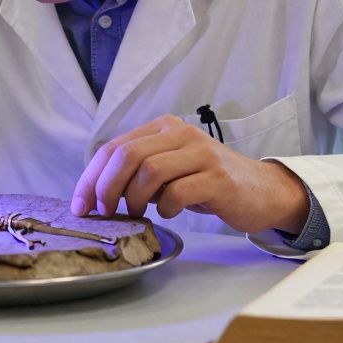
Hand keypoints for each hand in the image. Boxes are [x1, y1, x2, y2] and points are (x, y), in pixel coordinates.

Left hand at [70, 115, 309, 233]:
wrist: (262, 190)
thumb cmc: (208, 182)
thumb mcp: (170, 169)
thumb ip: (138, 171)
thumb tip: (95, 193)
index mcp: (162, 128)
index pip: (114, 147)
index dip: (91, 177)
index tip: (81, 206)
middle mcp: (180, 133)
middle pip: (127, 155)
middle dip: (106, 188)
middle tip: (104, 214)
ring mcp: (201, 153)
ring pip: (149, 171)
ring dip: (134, 198)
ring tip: (137, 214)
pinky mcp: (217, 178)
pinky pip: (177, 192)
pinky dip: (164, 208)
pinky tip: (168, 213)